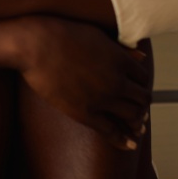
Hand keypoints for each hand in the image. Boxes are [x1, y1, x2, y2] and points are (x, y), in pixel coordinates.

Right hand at [18, 15, 151, 150]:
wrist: (33, 45)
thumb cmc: (60, 33)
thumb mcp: (96, 35)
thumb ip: (120, 48)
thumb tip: (142, 56)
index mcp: (120, 60)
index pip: (144, 78)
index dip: (141, 84)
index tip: (136, 88)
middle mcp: (117, 80)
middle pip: (142, 98)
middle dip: (142, 104)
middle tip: (138, 108)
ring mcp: (102, 98)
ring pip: (132, 116)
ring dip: (136, 121)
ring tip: (135, 126)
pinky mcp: (85, 113)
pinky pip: (111, 131)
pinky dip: (123, 139)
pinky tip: (129, 145)